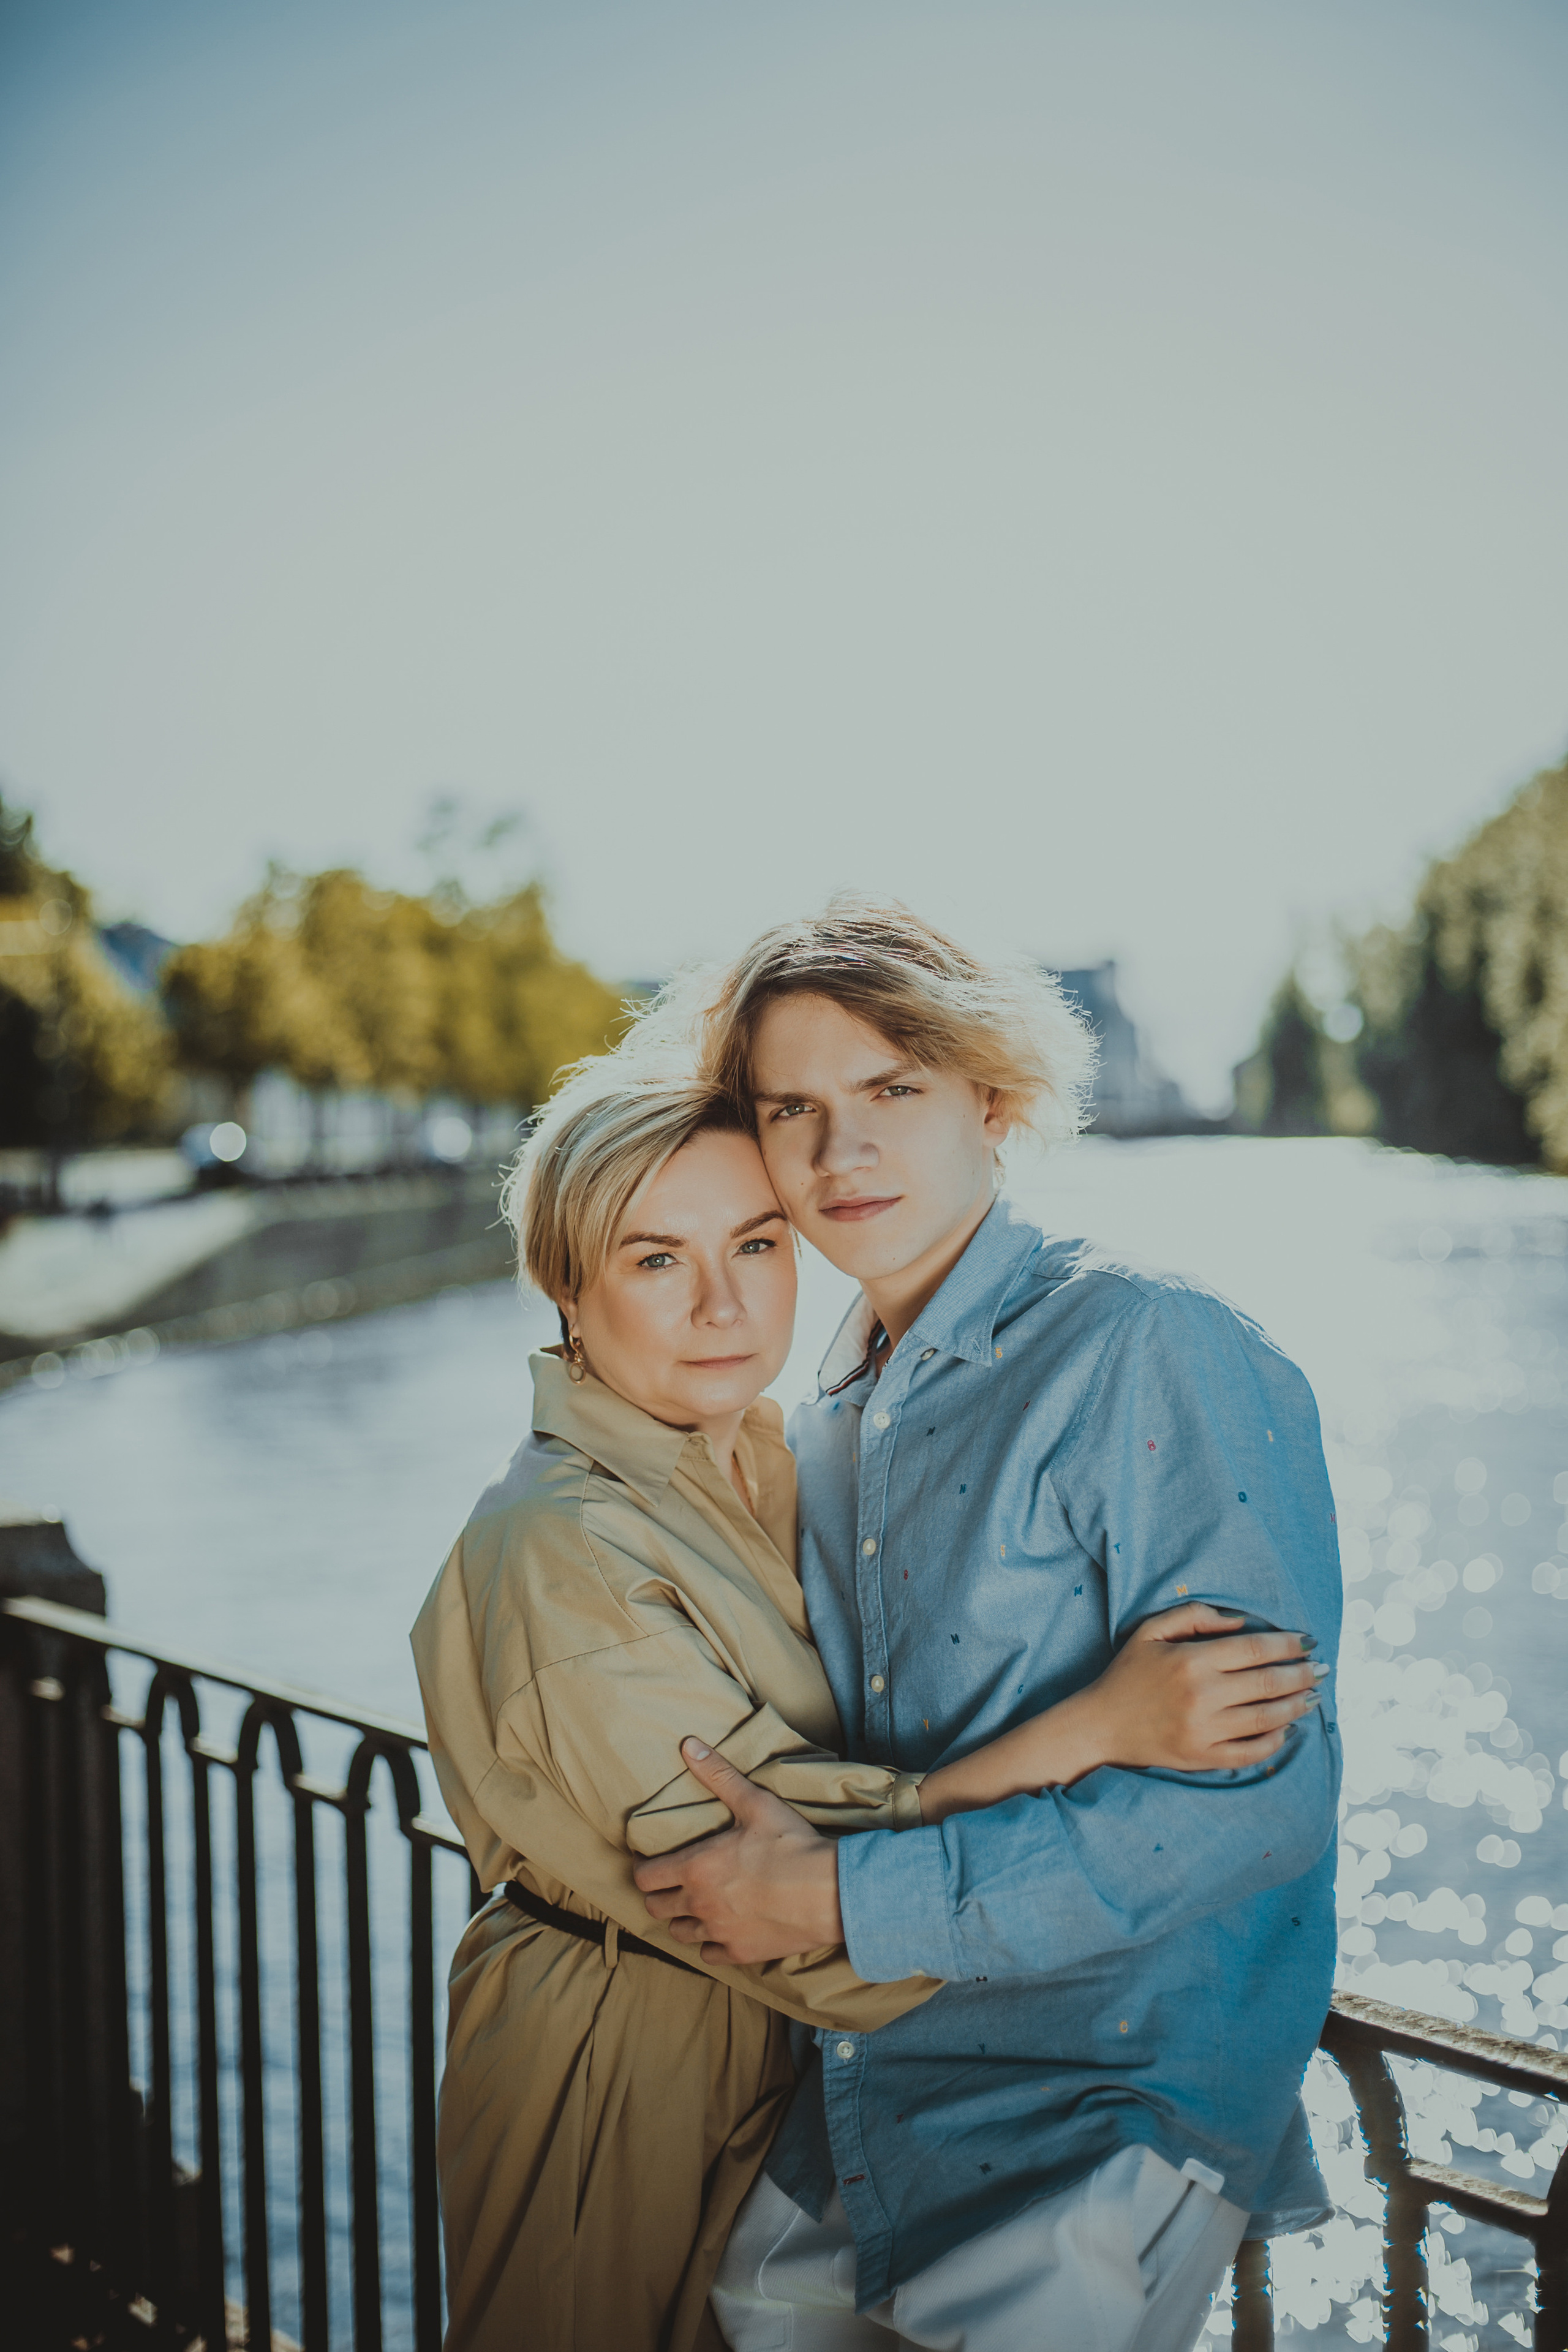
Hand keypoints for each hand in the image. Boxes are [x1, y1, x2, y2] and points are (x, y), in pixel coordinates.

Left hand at [631, 1739, 844, 1963]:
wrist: (828, 1892)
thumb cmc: (790, 1845)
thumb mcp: (755, 1803)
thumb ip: (718, 1775)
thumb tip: (688, 1745)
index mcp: (695, 1868)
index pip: (645, 1876)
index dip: (642, 1867)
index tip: (648, 1859)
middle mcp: (699, 1904)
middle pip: (655, 1907)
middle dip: (658, 1893)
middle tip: (670, 1881)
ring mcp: (718, 1932)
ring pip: (679, 1933)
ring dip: (681, 1919)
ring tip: (693, 1905)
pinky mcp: (740, 1953)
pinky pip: (708, 1955)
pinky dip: (709, 1944)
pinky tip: (720, 1929)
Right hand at [1093, 1603, 1322, 1771]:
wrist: (1100, 1726)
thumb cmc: (1127, 1674)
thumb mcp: (1151, 1631)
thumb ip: (1194, 1616)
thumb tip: (1240, 1621)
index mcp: (1192, 1660)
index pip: (1255, 1648)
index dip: (1287, 1644)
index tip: (1308, 1640)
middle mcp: (1202, 1696)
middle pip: (1268, 1682)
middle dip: (1302, 1674)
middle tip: (1322, 1669)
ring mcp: (1205, 1731)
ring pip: (1267, 1717)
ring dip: (1297, 1705)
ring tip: (1313, 1696)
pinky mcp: (1203, 1758)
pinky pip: (1251, 1752)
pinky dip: (1275, 1740)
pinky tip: (1287, 1728)